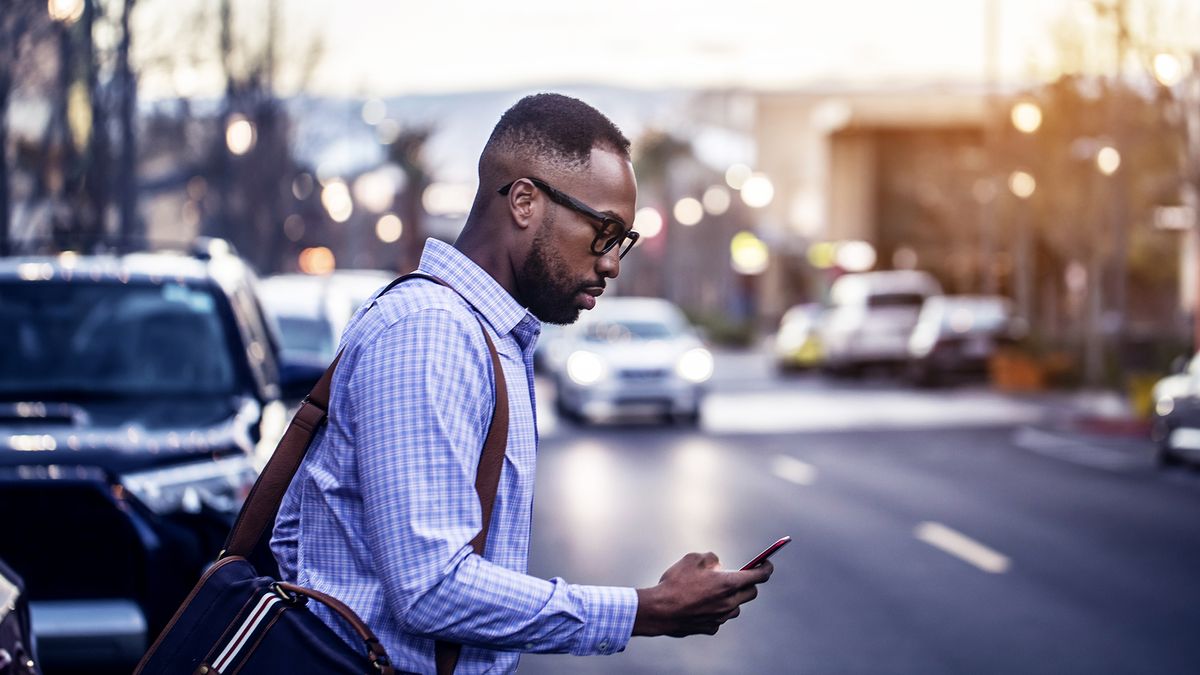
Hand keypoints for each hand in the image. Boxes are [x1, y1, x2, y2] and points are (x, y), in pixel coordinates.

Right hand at [632, 552, 773, 637]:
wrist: (659, 611)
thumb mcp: (691, 559)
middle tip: (738, 577)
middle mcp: (729, 602)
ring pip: (736, 607)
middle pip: (751, 593)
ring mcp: (721, 617)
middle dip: (748, 584)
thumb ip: (710, 558)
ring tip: (714, 591)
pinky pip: (721, 618)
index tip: (766, 564)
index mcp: (728, 583)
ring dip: (732, 598)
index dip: (766, 568)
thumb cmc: (675, 583)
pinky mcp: (711, 628)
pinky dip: (717, 610)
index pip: (758, 576)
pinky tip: (701, 605)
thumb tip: (717, 565)